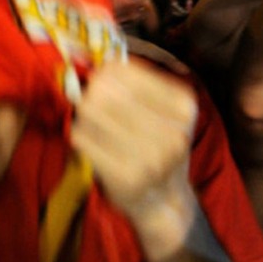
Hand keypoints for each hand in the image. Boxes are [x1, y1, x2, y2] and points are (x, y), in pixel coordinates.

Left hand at [71, 60, 195, 223]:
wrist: (163, 199)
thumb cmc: (156, 146)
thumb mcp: (162, 110)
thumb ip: (135, 83)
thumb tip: (97, 62)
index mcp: (184, 107)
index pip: (127, 71)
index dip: (104, 73)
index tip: (100, 82)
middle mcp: (173, 132)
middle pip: (106, 91)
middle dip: (90, 94)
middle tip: (89, 104)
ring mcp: (152, 158)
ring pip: (91, 112)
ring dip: (83, 115)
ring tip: (91, 124)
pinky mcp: (127, 177)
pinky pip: (82, 139)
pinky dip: (78, 135)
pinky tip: (87, 141)